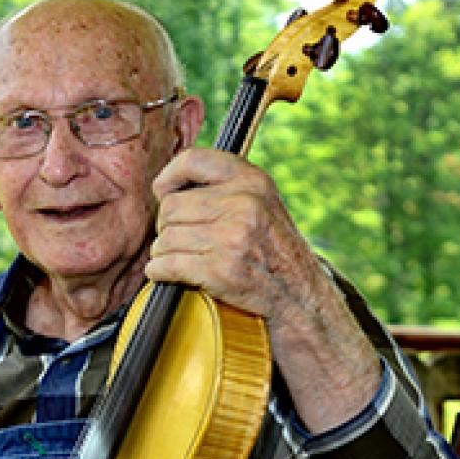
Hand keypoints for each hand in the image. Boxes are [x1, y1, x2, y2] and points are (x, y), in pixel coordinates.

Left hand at [146, 149, 382, 431]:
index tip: (164, 193)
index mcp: (254, 180)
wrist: (300, 298)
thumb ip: (225, 188)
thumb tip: (163, 187)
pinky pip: (166, 265)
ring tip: (180, 259)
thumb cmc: (273, 251)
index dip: (169, 177)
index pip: (192, 160)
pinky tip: (168, 274)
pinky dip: (159, 272)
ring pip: (165, 238)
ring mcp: (233, 237)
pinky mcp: (221, 270)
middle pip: (171, 207)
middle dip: (168, 227)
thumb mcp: (263, 204)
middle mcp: (245, 204)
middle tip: (182, 240)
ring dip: (164, 253)